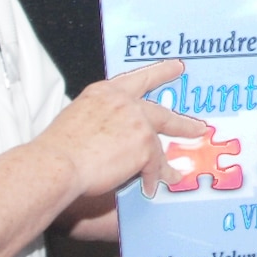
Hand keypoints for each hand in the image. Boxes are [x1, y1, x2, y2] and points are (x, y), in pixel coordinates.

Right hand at [36, 59, 205, 200]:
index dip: (159, 73)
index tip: (176, 67)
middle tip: (198, 126)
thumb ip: (101, 118)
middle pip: (160, 111)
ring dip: (166, 163)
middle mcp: (123, 102)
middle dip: (182, 121)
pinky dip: (151, 179)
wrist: (57, 164)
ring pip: (159, 145)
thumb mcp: (77, 118)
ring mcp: (137, 123)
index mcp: (104, 93)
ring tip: (175, 173)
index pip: (136, 79)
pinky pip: (153, 166)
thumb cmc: (58, 148)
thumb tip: (112, 134)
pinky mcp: (145, 145)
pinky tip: (149, 188)